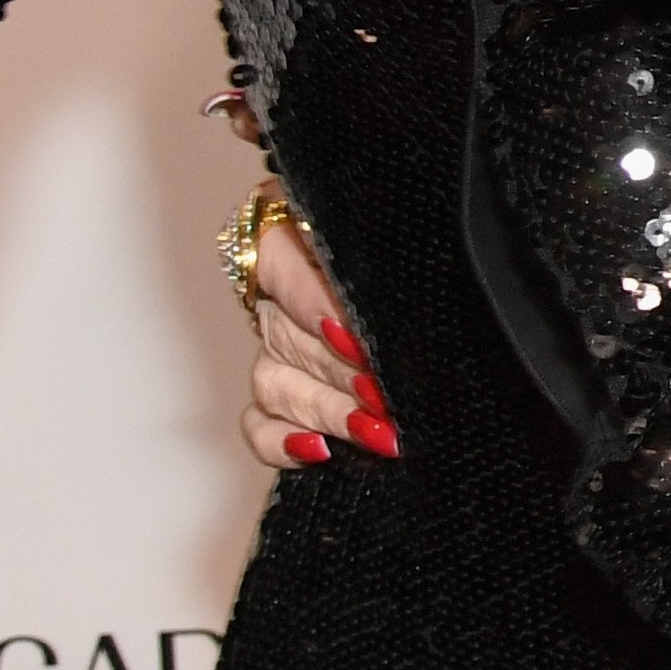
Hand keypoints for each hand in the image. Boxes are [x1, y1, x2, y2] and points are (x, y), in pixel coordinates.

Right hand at [231, 177, 396, 468]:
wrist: (413, 260)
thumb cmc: (402, 236)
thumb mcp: (392, 218)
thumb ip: (384, 231)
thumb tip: (393, 235)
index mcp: (290, 228)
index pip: (281, 265)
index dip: (315, 306)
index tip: (352, 338)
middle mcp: (274, 288)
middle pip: (291, 335)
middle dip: (341, 371)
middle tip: (384, 396)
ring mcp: (271, 341)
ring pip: (275, 382)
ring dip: (327, 410)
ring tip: (374, 430)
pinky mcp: (274, 386)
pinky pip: (257, 422)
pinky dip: (281, 440)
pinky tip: (317, 450)